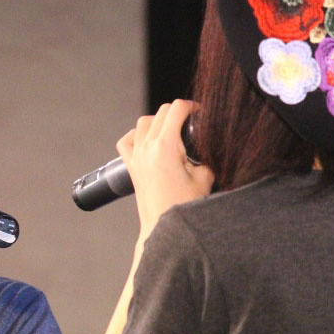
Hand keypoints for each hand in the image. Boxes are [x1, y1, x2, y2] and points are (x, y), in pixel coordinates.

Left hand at [117, 100, 213, 237]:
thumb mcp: (205, 177)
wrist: (161, 227)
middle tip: (190, 123)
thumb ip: (206, 157)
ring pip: (143, 122)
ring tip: (172, 132)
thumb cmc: (182, 207)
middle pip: (161, 112)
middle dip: (177, 112)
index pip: (176, 109)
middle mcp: (147, 147)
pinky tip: (147, 140)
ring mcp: (136, 156)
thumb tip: (207, 147)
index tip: (199, 113)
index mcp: (165, 146)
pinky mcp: (131, 166)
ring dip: (158, 121)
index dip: (191, 106)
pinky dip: (135, 135)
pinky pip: (126, 141)